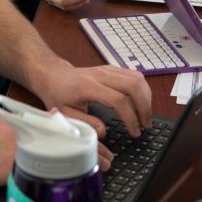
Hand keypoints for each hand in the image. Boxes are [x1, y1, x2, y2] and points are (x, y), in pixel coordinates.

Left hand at [37, 64, 151, 137]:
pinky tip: (141, 103)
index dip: (130, 118)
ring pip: (137, 78)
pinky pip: (135, 75)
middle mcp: (101, 74)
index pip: (118, 100)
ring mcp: (109, 69)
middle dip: (144, 107)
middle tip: (145, 125)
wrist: (55, 76)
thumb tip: (104, 131)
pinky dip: (142, 90)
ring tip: (145, 116)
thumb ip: (86, 123)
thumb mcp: (66, 114)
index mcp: (89, 86)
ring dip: (146, 98)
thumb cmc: (59, 95)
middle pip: (133, 85)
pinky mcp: (113, 69)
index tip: (134, 132)